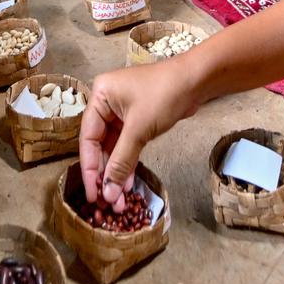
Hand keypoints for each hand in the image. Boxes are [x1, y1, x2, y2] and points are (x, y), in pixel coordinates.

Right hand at [80, 60, 199, 206]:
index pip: (87, 137)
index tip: (92, 194)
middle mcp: (107, 103)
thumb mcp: (139, 129)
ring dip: (117, 172)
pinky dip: (128, 163)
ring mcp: (122, 112)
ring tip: (120, 199)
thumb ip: (121, 161)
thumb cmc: (163, 95)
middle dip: (105, 174)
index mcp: (100, 96)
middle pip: (99, 145)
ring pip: (114, 148)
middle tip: (108, 202)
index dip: (90, 168)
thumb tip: (108, 191)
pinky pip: (127, 145)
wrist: (195, 80)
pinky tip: (129, 184)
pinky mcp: (137, 119)